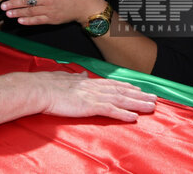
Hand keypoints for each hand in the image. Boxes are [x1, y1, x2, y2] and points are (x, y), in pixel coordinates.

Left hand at [0, 0, 104, 25]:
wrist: (86, 6)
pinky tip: (20, 21)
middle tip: (2, 5)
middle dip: (13, 3)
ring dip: (18, 13)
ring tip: (7, 14)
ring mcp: (49, 9)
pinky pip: (38, 20)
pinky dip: (28, 21)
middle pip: (27, 0)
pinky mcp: (52, 19)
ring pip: (30, 11)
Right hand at [36, 71, 155, 121]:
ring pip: (120, 100)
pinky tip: (134, 117)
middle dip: (138, 95)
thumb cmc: (47, 85)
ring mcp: (92, 96)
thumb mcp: (64, 78)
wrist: (38, 89)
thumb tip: (82, 75)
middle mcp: (93, 87)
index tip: (138, 89)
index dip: (126, 86)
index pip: (111, 84)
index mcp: (87, 82)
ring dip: (137, 104)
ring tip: (151, 106)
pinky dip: (123, 114)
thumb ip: (75, 78)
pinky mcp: (89, 106)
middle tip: (154, 98)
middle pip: (121, 91)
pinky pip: (110, 110)